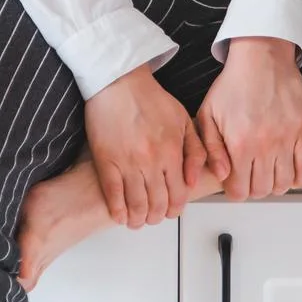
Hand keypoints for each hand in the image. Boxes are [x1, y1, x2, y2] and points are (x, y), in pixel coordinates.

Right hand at [84, 66, 206, 227]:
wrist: (119, 81)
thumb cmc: (150, 98)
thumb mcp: (184, 120)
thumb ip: (195, 151)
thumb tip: (194, 180)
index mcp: (172, 151)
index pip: (178, 194)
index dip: (176, 209)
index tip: (171, 212)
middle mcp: (152, 160)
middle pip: (158, 203)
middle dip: (157, 217)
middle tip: (154, 218)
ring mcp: (128, 162)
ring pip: (136, 203)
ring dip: (138, 218)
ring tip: (137, 221)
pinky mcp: (106, 160)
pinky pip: (113, 194)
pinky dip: (117, 210)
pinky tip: (120, 215)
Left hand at [197, 37, 301, 200]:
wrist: (261, 59)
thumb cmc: (233, 85)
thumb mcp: (208, 114)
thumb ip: (212, 149)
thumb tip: (222, 175)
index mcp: (239, 144)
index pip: (239, 190)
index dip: (234, 191)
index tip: (234, 182)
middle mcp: (264, 146)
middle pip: (262, 190)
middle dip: (252, 188)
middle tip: (249, 177)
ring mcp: (286, 140)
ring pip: (283, 184)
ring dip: (273, 184)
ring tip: (266, 172)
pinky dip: (296, 177)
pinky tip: (286, 169)